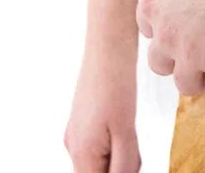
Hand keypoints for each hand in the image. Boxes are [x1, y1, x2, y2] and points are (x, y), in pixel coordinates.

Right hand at [64, 28, 140, 171]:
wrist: (108, 44)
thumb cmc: (115, 81)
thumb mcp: (125, 131)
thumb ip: (124, 165)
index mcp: (80, 153)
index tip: (129, 163)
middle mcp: (72, 146)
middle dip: (118, 168)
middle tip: (131, 147)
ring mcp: (75, 133)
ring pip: (98, 162)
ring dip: (117, 158)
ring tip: (128, 132)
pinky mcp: (82, 122)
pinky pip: (98, 147)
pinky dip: (113, 144)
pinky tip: (123, 125)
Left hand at [136, 0, 204, 104]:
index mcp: (152, 2)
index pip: (148, 31)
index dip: (168, 31)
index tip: (186, 30)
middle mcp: (165, 31)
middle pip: (161, 63)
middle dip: (179, 59)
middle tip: (202, 52)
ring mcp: (192, 52)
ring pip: (186, 84)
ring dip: (202, 78)